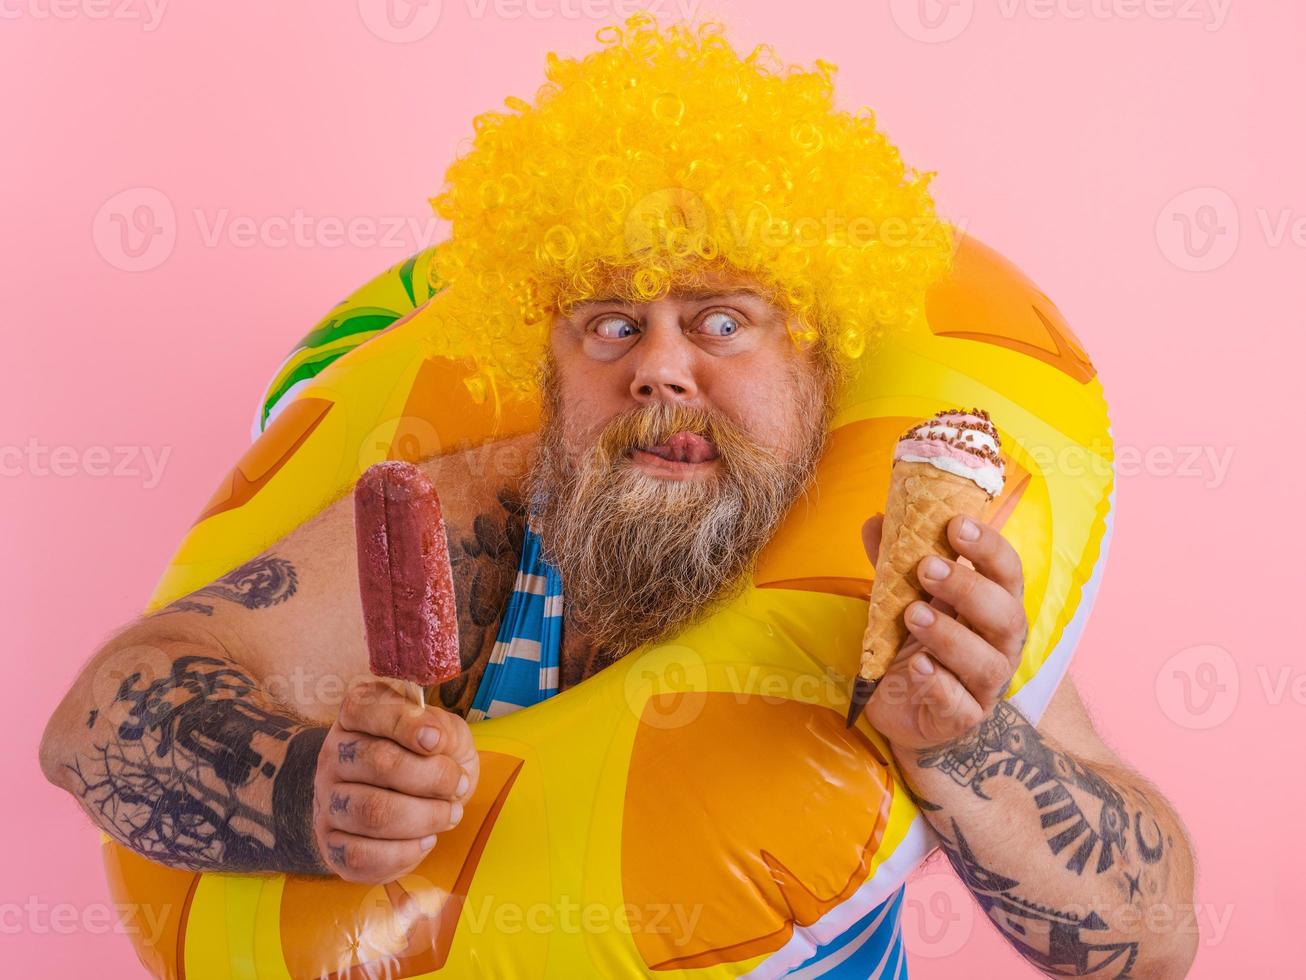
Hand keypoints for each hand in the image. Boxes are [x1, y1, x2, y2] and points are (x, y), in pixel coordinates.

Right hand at [312, 677, 479, 883]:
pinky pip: (360, 856)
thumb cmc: (427, 757)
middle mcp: (333, 756)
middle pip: (379, 763)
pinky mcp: (331, 844)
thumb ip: (442, 729)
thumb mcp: (443, 731)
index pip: (365, 710)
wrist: (410, 799)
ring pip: (372, 812)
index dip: (405, 725)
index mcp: (355, 716)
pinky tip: (426, 840)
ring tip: (450, 814)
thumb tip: (433, 739)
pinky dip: (402, 853)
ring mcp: (327, 801)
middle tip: (459, 785)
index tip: (438, 741)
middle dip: (432, 778)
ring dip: (424, 817)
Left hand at [860, 513, 1027, 752]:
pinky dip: (939, 683)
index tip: (956, 524)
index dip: (988, 547)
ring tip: (912, 614)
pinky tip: (918, 666)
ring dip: (950, 634)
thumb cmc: (916, 644)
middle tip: (927, 568)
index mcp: (993, 607)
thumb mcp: (904, 599)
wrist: (904, 709)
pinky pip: (960, 704)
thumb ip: (893, 563)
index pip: (1007, 572)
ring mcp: (986, 686)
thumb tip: (876, 520)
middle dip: (968, 588)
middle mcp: (1000, 645)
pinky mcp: (963, 718)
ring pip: (986, 661)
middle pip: (1006, 614)